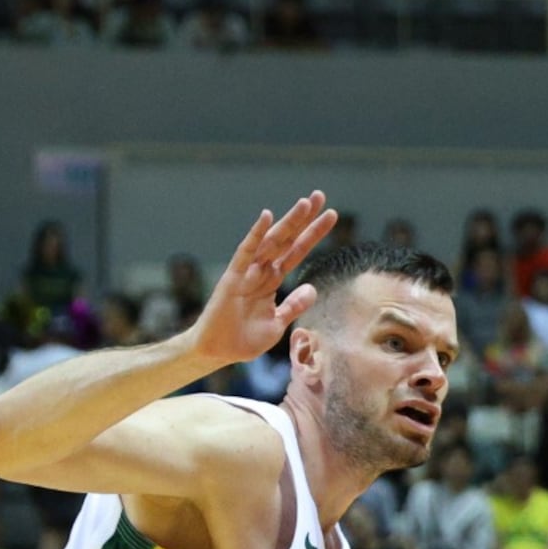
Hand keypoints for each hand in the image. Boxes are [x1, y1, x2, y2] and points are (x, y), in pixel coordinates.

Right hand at [189, 194, 338, 369]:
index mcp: (272, 280)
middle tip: (320, 196)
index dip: (312, 234)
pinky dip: (256, 234)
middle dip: (304, 219)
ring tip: (306, 203)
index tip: (330, 215)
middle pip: (287, 240)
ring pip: (272, 241)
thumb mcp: (277, 323)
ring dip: (289, 222)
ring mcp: (248, 272)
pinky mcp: (233, 277)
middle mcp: (261, 271)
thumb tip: (312, 289)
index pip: (297, 251)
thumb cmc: (244, 339)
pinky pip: (246, 252)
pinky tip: (267, 216)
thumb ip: (293, 306)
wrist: (218, 352)